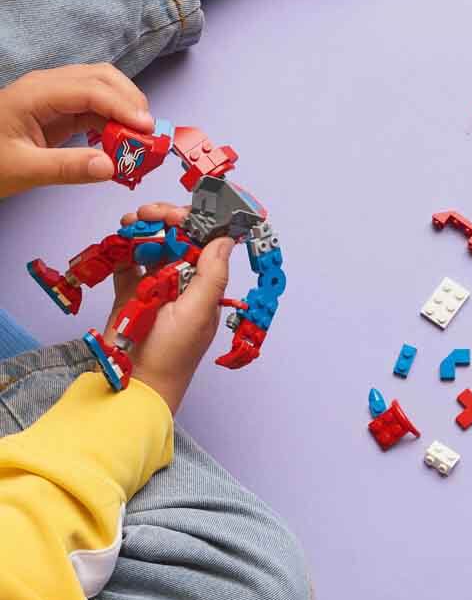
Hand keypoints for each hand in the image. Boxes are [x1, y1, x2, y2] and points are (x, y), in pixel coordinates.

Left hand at [0, 64, 154, 197]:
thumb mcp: (21, 170)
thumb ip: (66, 168)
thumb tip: (111, 167)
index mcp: (35, 94)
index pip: (91, 89)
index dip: (123, 106)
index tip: (147, 129)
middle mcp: (47, 85)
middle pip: (102, 77)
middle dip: (130, 100)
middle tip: (147, 132)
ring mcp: (53, 95)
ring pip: (102, 87)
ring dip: (125, 107)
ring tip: (138, 136)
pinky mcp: (58, 109)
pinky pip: (95, 105)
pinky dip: (114, 118)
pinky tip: (121, 138)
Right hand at [104, 202, 235, 413]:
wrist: (134, 387)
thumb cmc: (171, 356)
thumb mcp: (197, 313)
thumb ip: (211, 275)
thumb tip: (225, 239)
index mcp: (205, 284)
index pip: (203, 242)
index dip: (191, 222)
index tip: (176, 213)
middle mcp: (183, 282)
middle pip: (176, 239)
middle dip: (163, 220)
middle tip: (146, 213)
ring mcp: (156, 287)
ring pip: (151, 247)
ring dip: (142, 230)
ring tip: (129, 223)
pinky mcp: (130, 295)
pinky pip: (128, 264)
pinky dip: (123, 250)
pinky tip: (119, 241)